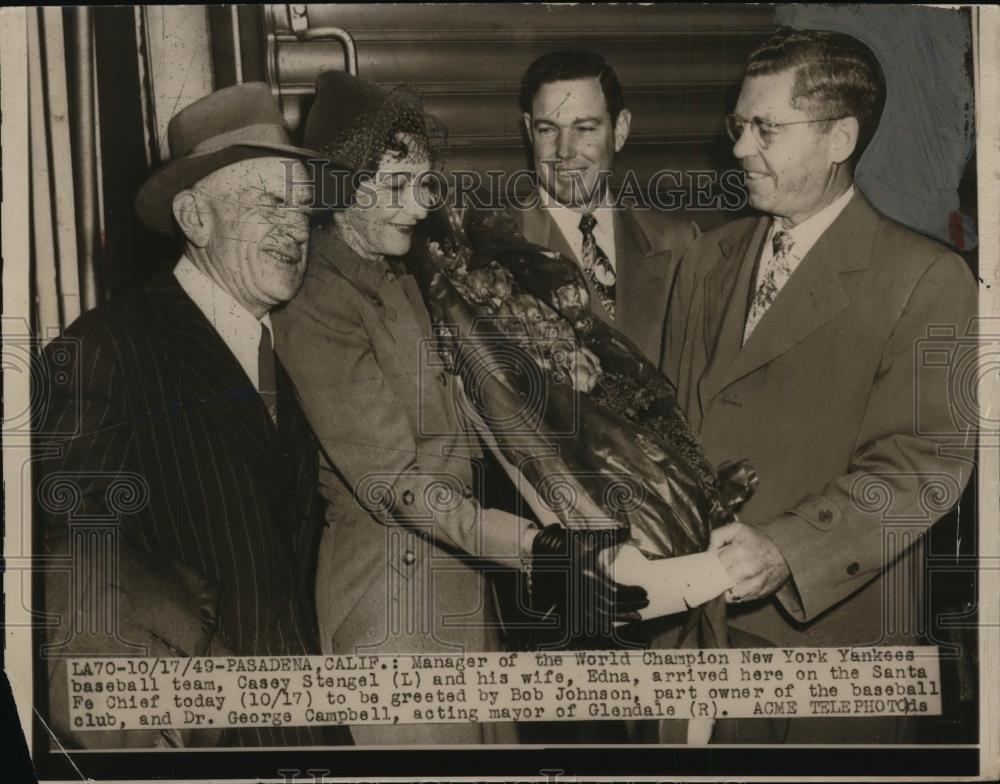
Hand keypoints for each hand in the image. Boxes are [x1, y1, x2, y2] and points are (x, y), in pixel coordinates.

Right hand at [530, 525, 648, 630]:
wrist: (549, 556)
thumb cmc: (573, 548)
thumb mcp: (592, 542)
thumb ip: (612, 538)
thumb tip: (628, 530)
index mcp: (590, 574)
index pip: (616, 590)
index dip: (632, 593)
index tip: (644, 591)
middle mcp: (584, 588)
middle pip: (613, 604)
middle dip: (632, 604)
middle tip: (645, 601)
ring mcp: (578, 597)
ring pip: (603, 614)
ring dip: (622, 616)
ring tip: (637, 616)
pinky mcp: (574, 603)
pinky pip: (591, 618)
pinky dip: (605, 622)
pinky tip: (615, 623)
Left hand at [709, 522, 790, 602]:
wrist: (785, 549)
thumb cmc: (759, 539)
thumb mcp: (737, 528)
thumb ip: (718, 536)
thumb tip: (708, 551)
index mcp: (740, 552)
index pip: (717, 562)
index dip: (718, 560)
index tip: (721, 559)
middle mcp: (747, 569)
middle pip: (722, 579)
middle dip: (721, 574)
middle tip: (725, 569)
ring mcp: (755, 583)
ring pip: (731, 593)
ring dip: (728, 587)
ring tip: (731, 579)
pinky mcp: (760, 593)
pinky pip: (741, 599)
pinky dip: (737, 594)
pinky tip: (739, 585)